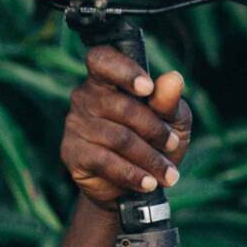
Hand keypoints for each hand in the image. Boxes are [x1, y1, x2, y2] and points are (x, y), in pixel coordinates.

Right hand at [62, 47, 192, 209]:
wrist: (134, 187)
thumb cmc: (154, 143)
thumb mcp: (171, 121)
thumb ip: (169, 101)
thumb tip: (174, 79)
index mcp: (107, 78)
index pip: (102, 60)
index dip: (123, 70)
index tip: (147, 88)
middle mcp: (85, 96)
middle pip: (122, 106)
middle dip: (154, 129)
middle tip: (173, 145)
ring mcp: (75, 124)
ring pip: (118, 138)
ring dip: (149, 158)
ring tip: (168, 174)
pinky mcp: (72, 152)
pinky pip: (105, 161)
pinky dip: (132, 174)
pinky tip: (148, 183)